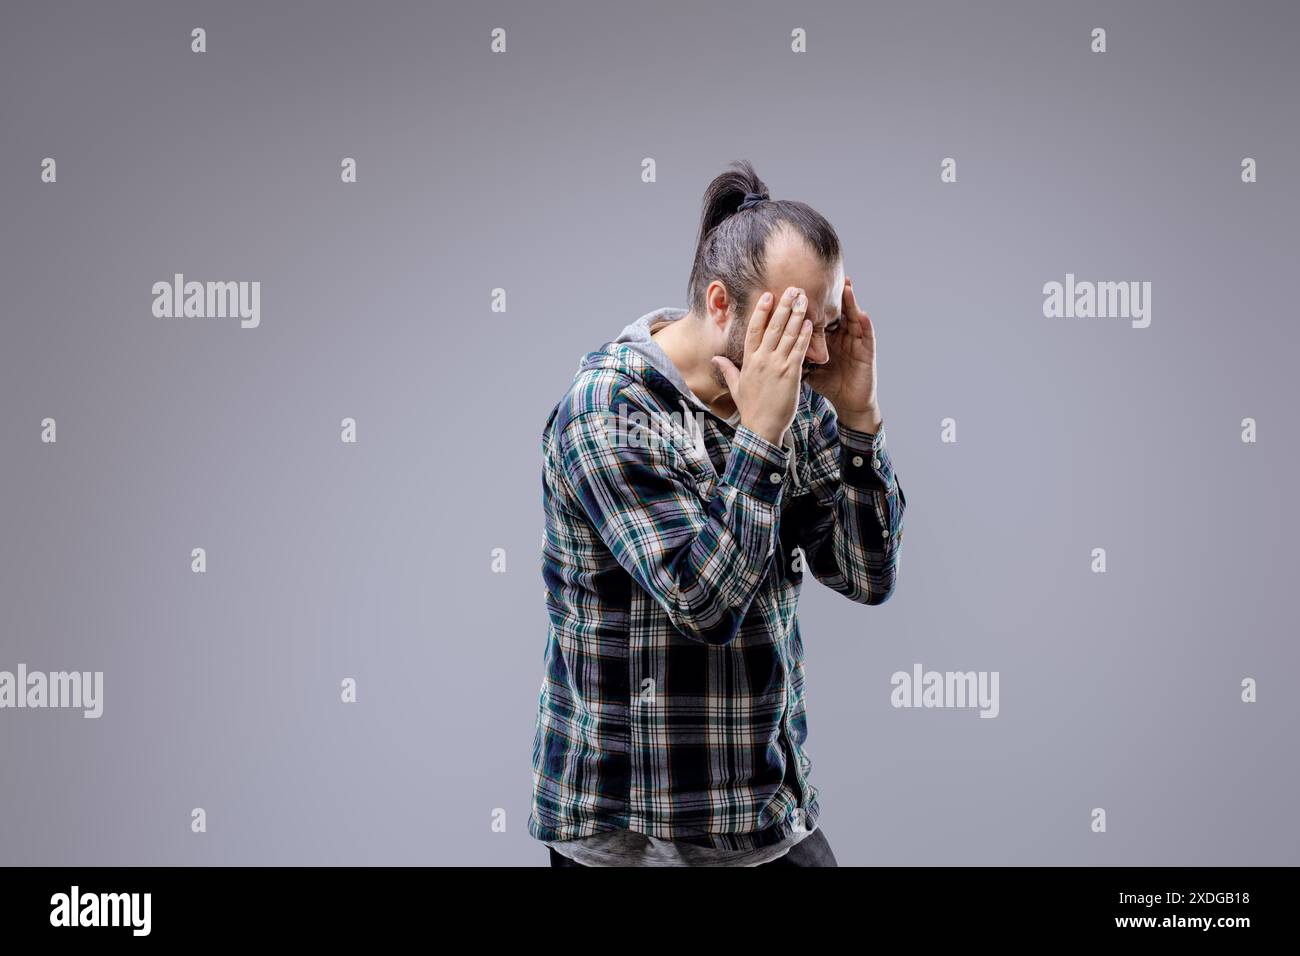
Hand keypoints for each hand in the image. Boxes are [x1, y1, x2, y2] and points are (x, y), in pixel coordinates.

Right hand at [713, 286, 812, 445]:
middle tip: (792, 289)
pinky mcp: (790, 374)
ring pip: (787, 335)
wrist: (762, 428)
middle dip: (783, 306)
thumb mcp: (736, 387)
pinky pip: (798, 350)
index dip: (761, 311)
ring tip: (804, 299)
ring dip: (796, 315)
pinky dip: (804, 336)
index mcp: (748, 361)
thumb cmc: (750, 409)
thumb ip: (728, 369)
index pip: (754, 329)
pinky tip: (810, 323)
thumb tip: (715, 358)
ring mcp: (776, 366)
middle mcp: (761, 360)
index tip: (768, 295)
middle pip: (772, 327)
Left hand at [804, 276, 881, 431]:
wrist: (849, 402)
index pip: (817, 316)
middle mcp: (841, 336)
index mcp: (826, 338)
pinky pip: (867, 335)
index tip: (800, 290)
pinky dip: (865, 324)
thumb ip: (792, 355)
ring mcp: (855, 342)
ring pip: (852, 318)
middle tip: (826, 276)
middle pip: (836, 312)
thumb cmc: (830, 384)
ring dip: (850, 302)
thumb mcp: (807, 368)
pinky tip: (862, 313)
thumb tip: (768, 349)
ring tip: (846, 286)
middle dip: (830, 295)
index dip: (810, 304)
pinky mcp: (867, 352)